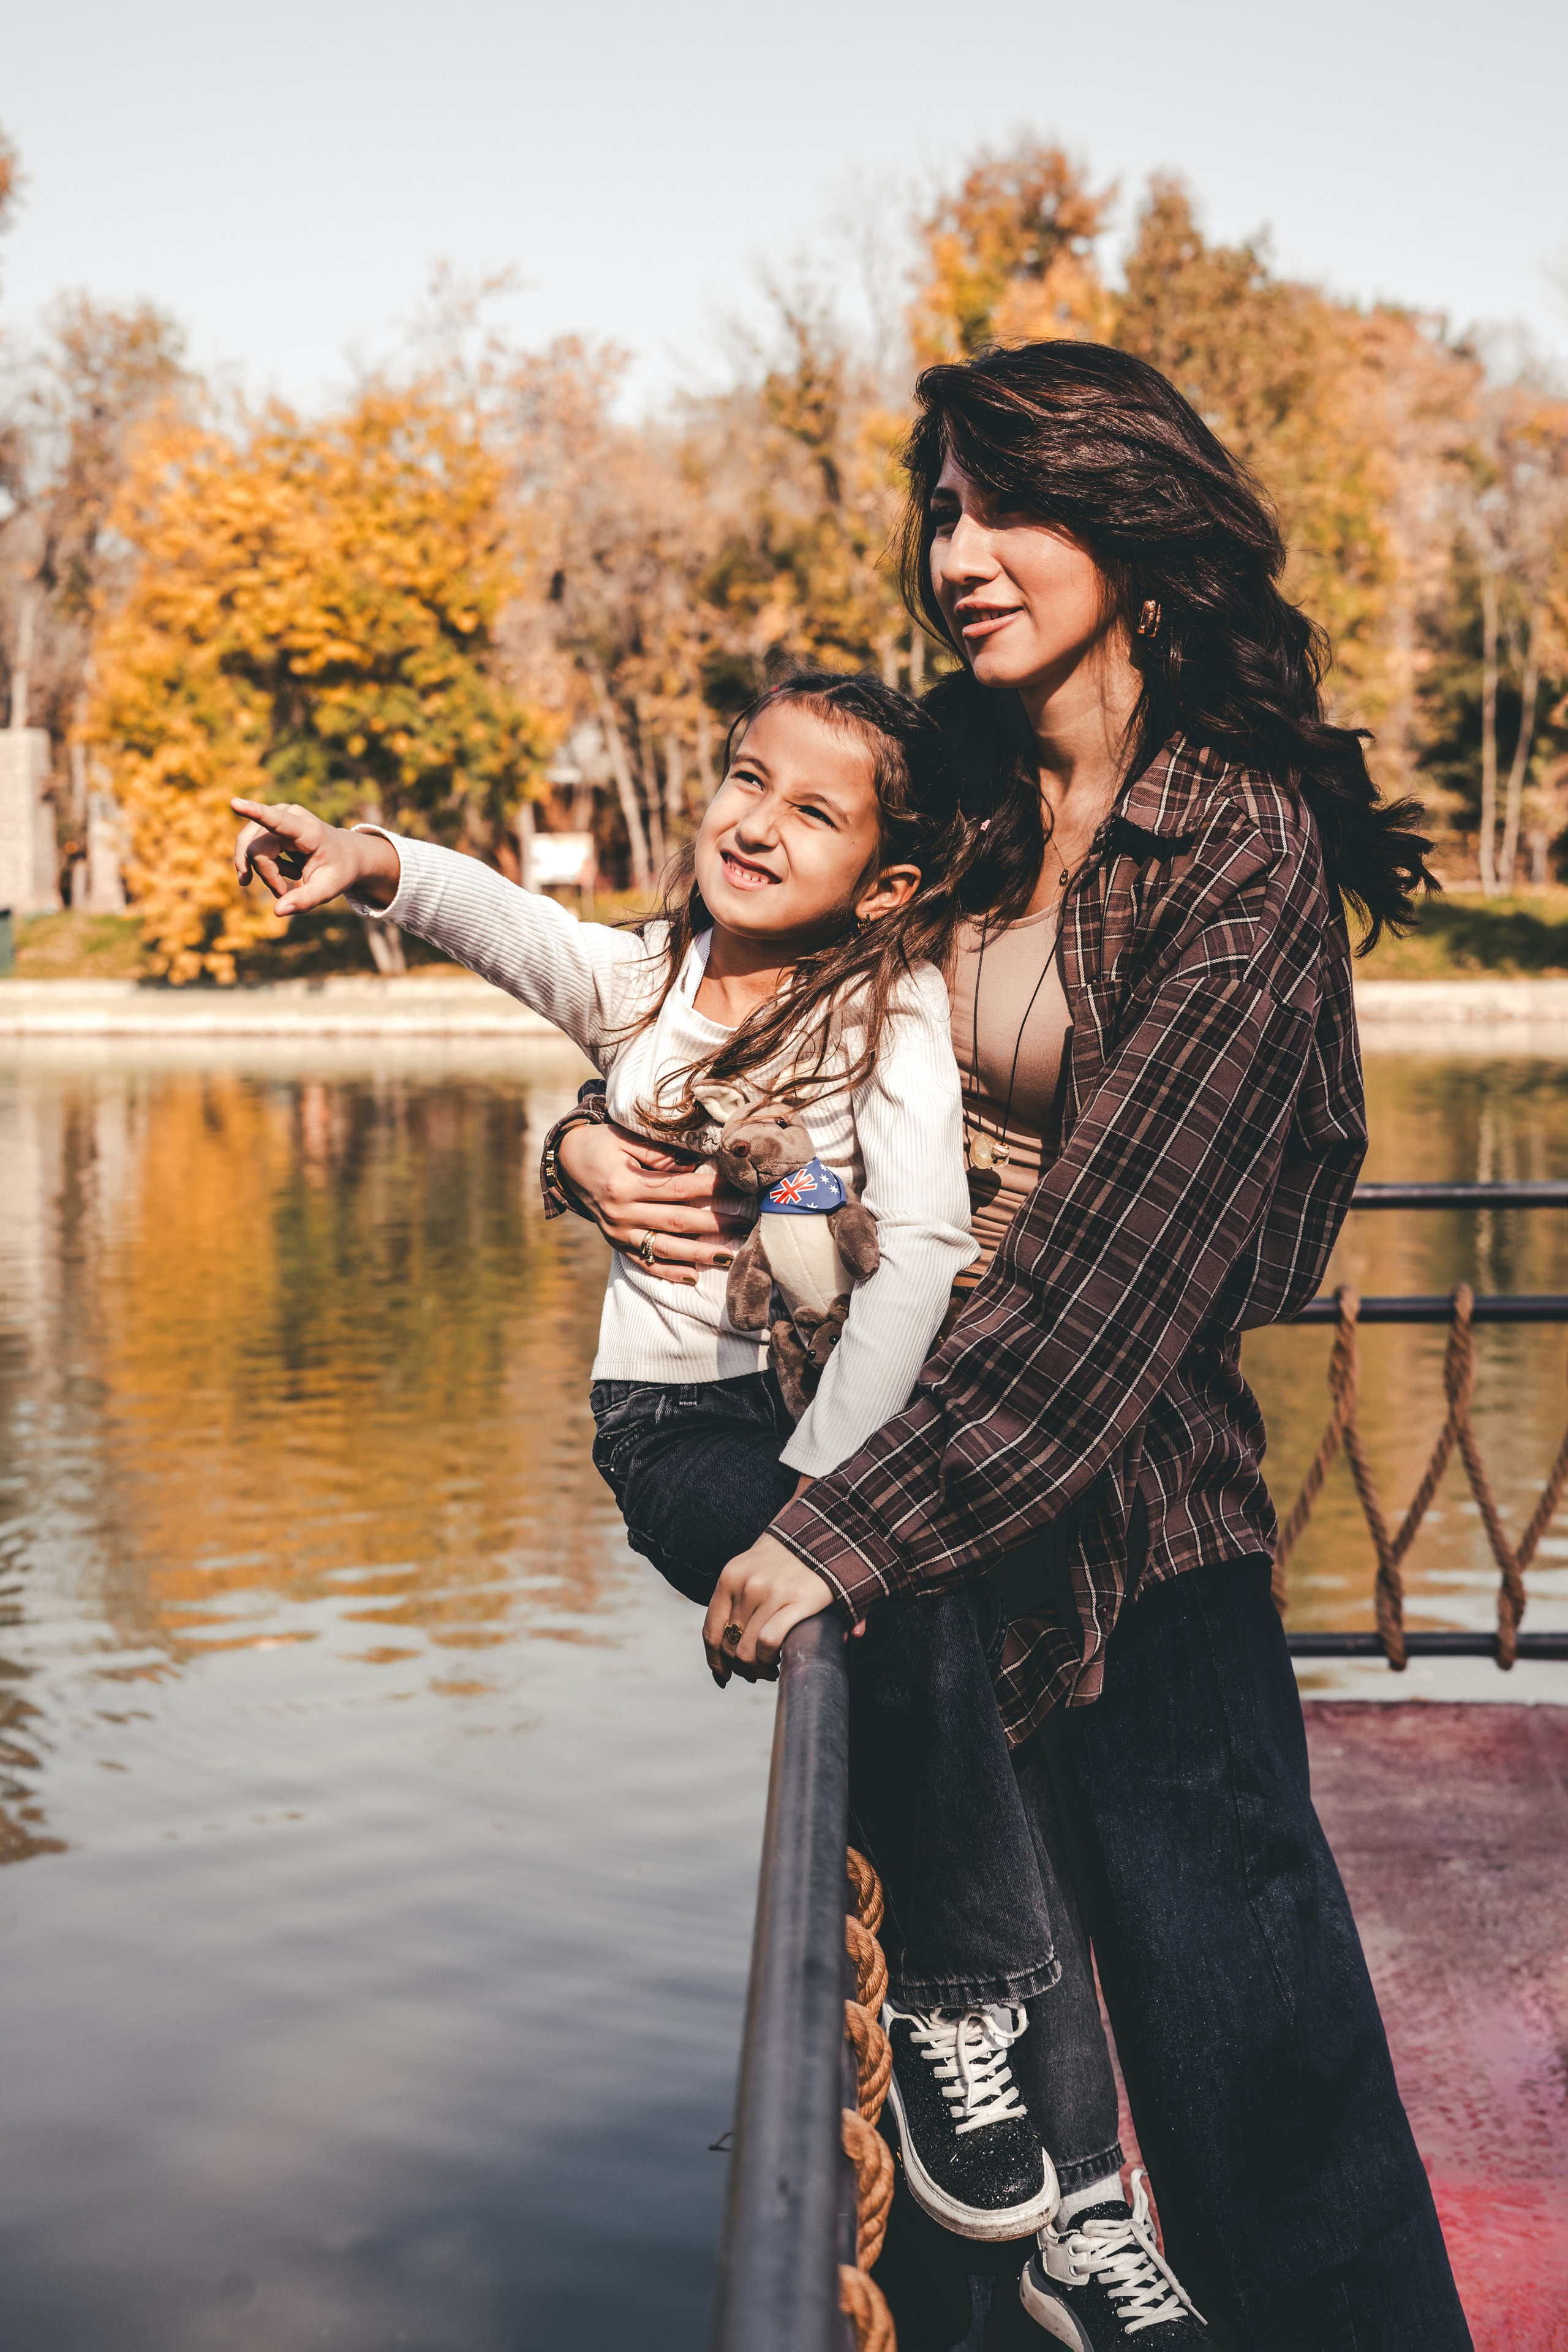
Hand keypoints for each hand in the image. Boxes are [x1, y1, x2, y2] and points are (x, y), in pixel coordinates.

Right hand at [231, 797, 400, 916]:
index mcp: (308, 831)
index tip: (234, 802)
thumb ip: (305, 900)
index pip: (276, 820)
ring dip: (265, 871)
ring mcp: (279, 813)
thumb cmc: (338, 871)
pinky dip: (265, 866)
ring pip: (251, 849)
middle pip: (256, 850)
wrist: (346, 854)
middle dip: (267, 875)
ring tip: (291, 878)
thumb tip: (278, 911)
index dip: (254, 812)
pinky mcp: (270, 818)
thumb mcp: (328, 889)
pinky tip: (286, 871)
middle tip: (284, 892)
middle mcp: (290, 815)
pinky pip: (251, 846)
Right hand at [557, 1118, 755, 1283]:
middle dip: (716, 1224)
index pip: (679, 1188)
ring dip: (700, 1254)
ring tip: (731, 1256)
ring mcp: (618, 1233)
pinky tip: (694, 1276)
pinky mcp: (616, 1244)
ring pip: (666, 1248)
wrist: (566, 1163)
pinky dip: (669, 1272)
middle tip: (748, 1224)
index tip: (740, 1188)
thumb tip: (697, 1165)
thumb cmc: (601, 1144)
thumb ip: (659, 1153)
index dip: (711, 1189)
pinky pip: (645, 1263)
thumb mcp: (625, 1138)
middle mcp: (621, 1212)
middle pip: (678, 1221)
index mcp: (625, 1184)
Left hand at [703, 1532, 836, 1684]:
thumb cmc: (786, 1557)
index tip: (722, 1675)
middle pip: (729, 1645)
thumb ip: (735, 1600)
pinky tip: (779, 1660)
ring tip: (768, 1670)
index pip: (711, 1630)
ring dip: (756, 1668)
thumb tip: (723, 1647)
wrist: (824, 1533)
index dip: (714, 1659)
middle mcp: (746, 1585)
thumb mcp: (751, 1569)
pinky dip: (769, 1657)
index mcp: (730, 1577)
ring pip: (747, 1649)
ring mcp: (770, 1593)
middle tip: (754, 1673)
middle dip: (739, 1667)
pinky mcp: (797, 1601)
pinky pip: (768, 1641)